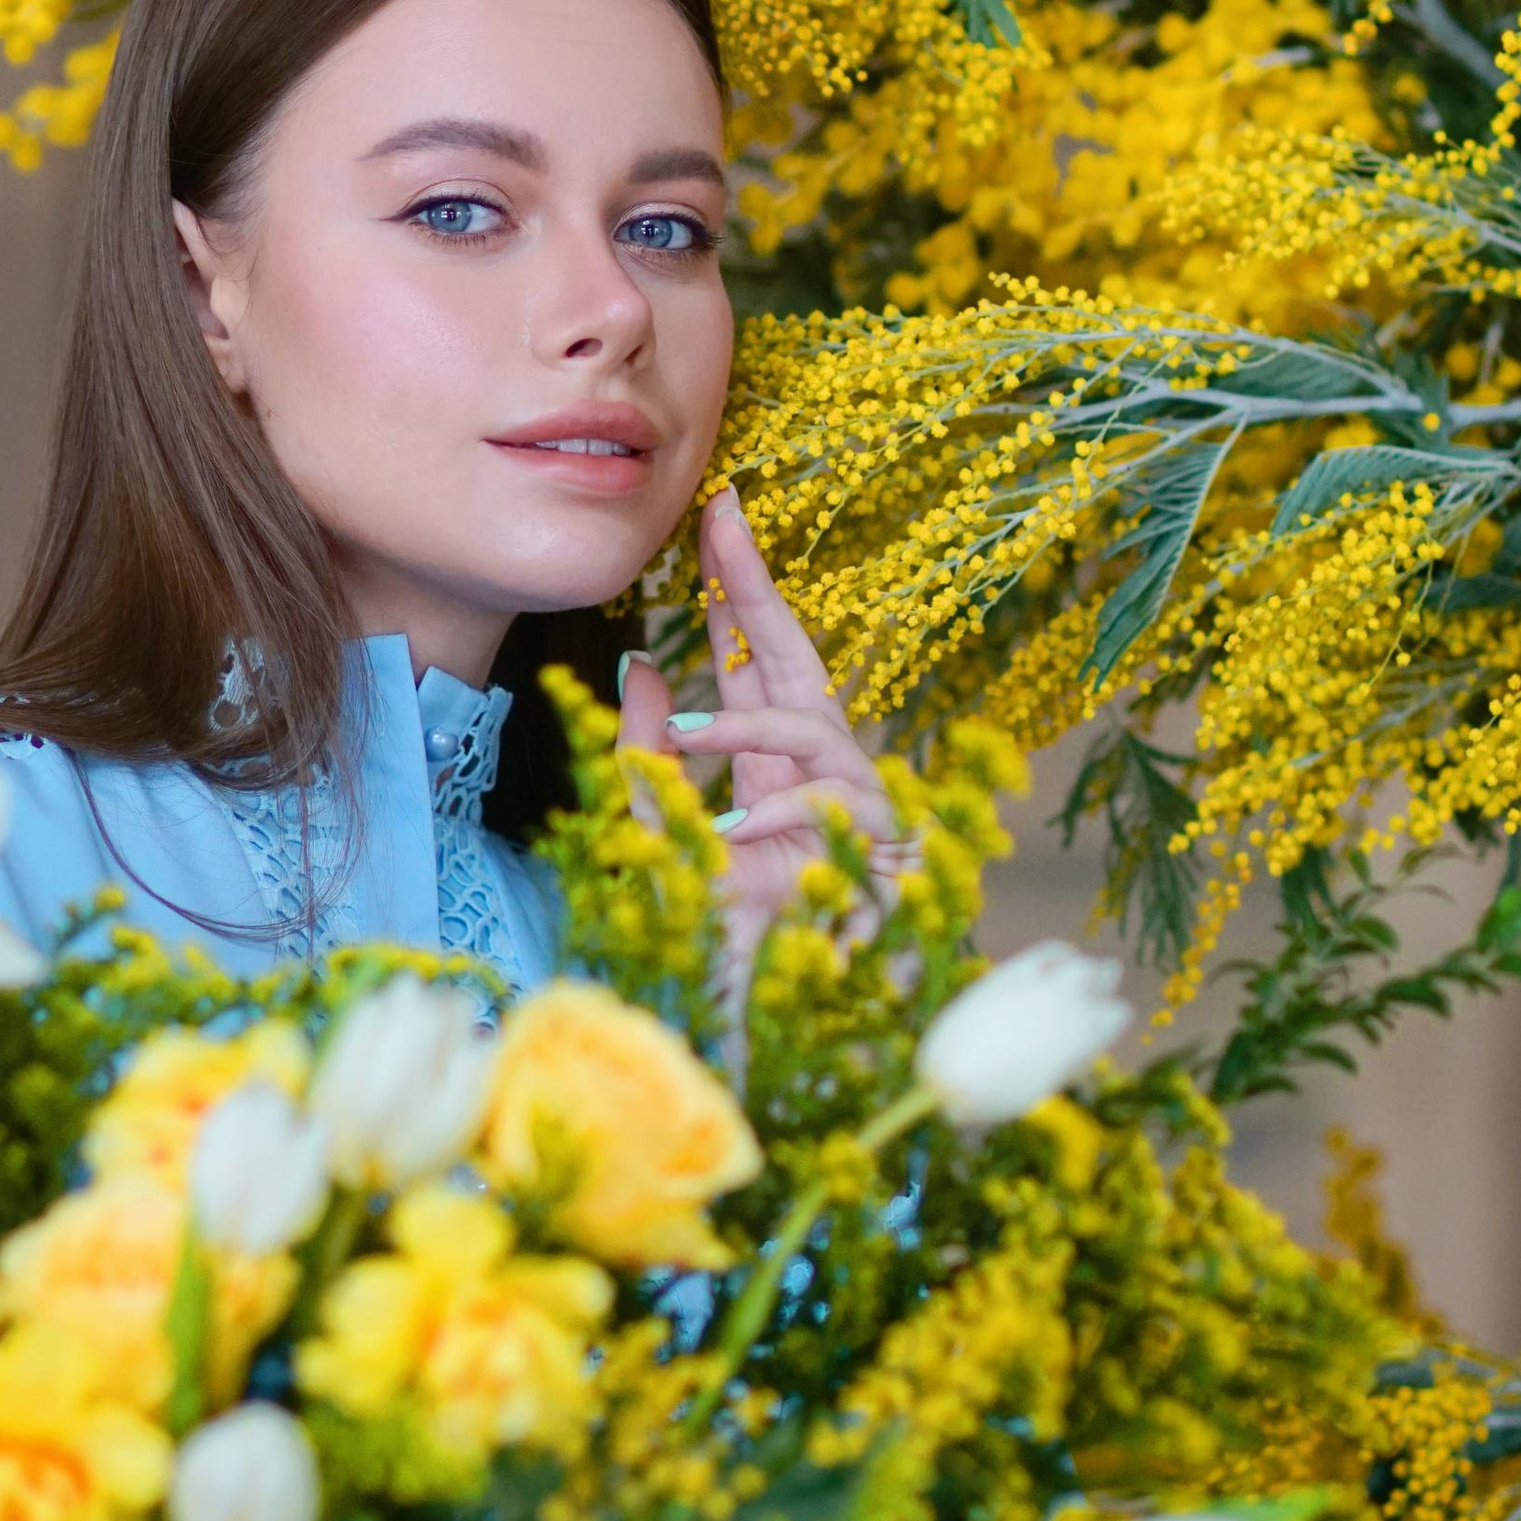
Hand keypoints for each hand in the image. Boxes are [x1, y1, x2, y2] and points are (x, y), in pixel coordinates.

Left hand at [617, 487, 904, 972]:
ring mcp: (853, 800)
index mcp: (773, 757)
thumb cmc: (729, 922)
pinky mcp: (877, 849)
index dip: (739, 583)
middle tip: (721, 520)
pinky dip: (777, 816)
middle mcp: (818, 763)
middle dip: (757, 586)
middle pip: (792, 655)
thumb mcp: (664, 829)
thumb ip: (649, 752)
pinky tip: (738, 833)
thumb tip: (643, 666)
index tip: (717, 511)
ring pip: (810, 730)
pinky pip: (828, 808)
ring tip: (688, 741)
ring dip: (745, 730)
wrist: (774, 1008)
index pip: (755, 651)